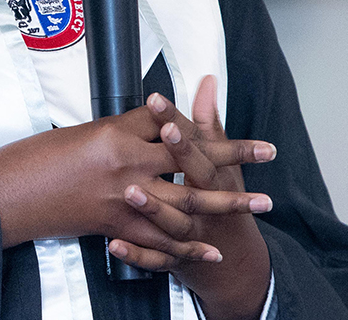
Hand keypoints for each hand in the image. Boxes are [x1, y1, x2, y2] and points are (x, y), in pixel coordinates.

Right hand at [0, 103, 273, 266]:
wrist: (10, 193)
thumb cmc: (41, 157)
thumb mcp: (87, 130)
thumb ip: (128, 126)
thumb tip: (159, 115)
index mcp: (119, 135)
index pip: (172, 124)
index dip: (205, 120)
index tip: (223, 106)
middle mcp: (127, 166)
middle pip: (191, 161)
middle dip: (233, 158)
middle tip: (268, 153)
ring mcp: (123, 201)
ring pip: (185, 202)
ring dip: (225, 202)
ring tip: (258, 202)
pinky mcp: (115, 228)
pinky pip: (160, 241)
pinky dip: (188, 247)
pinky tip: (212, 248)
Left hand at [112, 77, 272, 319]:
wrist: (234, 265)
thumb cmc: (224, 200)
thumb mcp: (223, 164)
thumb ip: (210, 125)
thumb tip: (207, 81)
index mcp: (216, 179)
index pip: (200, 148)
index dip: (179, 125)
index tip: (158, 101)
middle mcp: (205, 207)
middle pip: (191, 180)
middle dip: (174, 156)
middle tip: (155, 133)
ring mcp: (189, 235)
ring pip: (172, 222)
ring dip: (152, 207)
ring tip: (129, 189)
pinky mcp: (172, 258)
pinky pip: (152, 258)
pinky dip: (134, 253)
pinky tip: (114, 244)